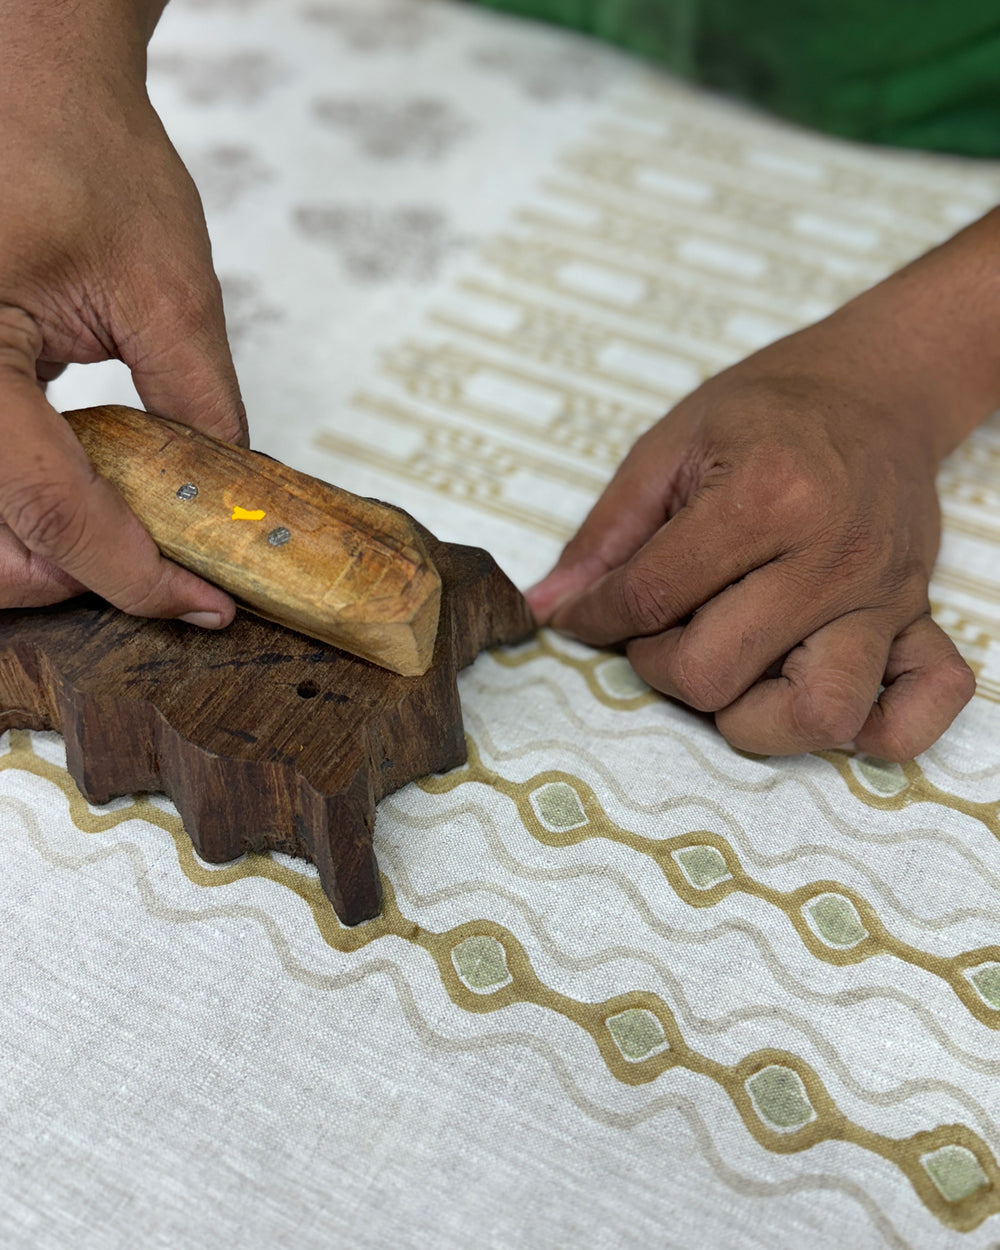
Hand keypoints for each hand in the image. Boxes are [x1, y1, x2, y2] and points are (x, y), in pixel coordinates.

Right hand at [0, 12, 244, 626]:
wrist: (15, 72)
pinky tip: (69, 506)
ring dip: (32, 561)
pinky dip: (11, 517)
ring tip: (115, 551)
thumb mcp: (162, 280)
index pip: (48, 506)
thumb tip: (232, 497)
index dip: (133, 573)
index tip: (203, 605)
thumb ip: (198, 400)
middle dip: (70, 583)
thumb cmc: (73, 144)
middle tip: (160, 582)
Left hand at [527, 315, 978, 760]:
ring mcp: (884, 596)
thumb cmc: (769, 411)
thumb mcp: (668, 446)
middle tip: (661, 630)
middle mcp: (831, 557)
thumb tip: (547, 607)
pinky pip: (926, 705)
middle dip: (662, 666)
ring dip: (751, 716)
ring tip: (732, 668)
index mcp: (764, 497)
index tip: (585, 616)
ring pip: (818, 715)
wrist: (877, 387)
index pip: (650, 600)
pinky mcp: (920, 617)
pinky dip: (878, 730)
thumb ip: (604, 534)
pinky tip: (815, 692)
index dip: (596, 619)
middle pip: (716, 674)